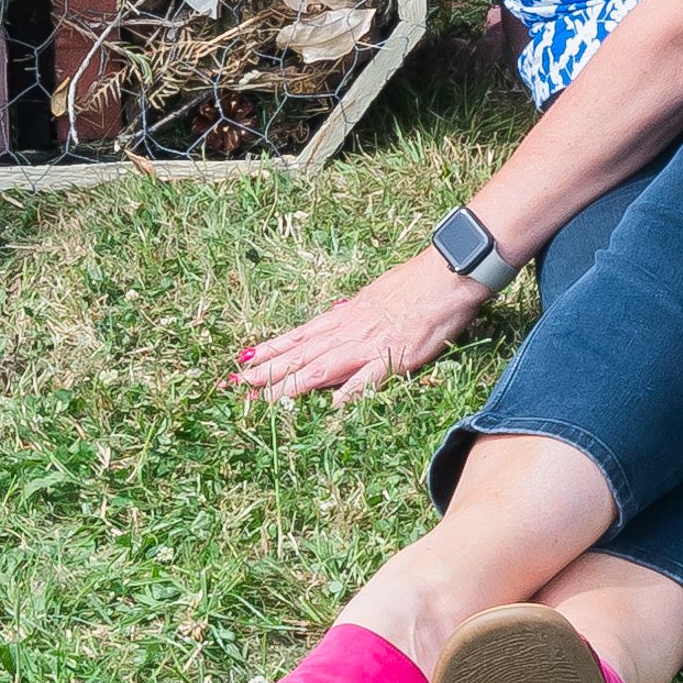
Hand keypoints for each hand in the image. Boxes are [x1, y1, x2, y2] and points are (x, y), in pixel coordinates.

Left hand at [232, 245, 491, 401]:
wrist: (444, 275)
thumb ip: (354, 312)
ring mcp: (370, 345)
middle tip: (237, 385)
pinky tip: (330, 407)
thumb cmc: (413, 283)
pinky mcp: (396, 357)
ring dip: (292, 385)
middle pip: (302, 355)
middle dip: (268, 372)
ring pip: (323, 368)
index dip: (272, 350)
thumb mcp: (373, 295)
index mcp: (345, 315)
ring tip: (264, 399)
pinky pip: (369, 379)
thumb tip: (336, 316)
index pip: (299, 336)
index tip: (245, 360)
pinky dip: (349, 393)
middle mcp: (349, 331)